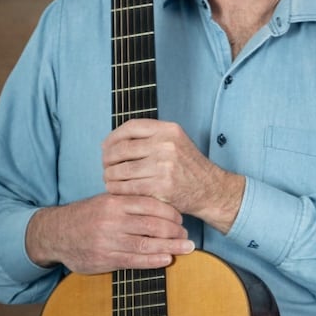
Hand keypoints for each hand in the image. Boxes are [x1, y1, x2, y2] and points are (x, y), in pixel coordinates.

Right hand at [25, 193, 193, 272]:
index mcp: (115, 202)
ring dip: (170, 247)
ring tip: (186, 247)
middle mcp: (112, 220)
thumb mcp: (106, 200)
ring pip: (146, 244)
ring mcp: (108, 241)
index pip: (151, 205)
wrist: (56, 233)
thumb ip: (130, 201)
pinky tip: (167, 259)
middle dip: (174, 231)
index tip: (181, 218)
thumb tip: (163, 204)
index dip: (171, 212)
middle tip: (187, 234)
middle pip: (152, 225)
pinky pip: (133, 261)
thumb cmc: (88, 215)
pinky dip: (153, 261)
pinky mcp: (104, 259)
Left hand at [101, 118, 244, 232]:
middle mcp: (166, 144)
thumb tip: (113, 141)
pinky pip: (127, 187)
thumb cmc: (188, 166)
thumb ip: (150, 137)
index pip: (131, 127)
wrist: (209, 188)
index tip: (106, 147)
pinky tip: (116, 189)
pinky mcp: (161, 186)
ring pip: (120, 170)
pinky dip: (116, 189)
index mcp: (169, 130)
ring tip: (109, 178)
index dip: (113, 137)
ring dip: (109, 176)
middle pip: (121, 149)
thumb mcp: (176, 141)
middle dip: (107, 159)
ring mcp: (164, 165)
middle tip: (105, 166)